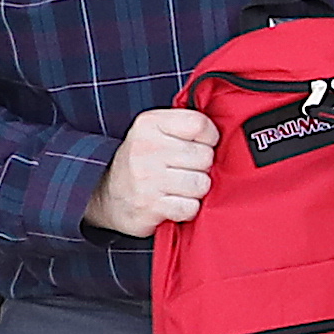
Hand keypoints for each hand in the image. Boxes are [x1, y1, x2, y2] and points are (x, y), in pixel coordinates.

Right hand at [83, 107, 219, 235]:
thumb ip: (186, 125)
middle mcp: (146, 149)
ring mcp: (147, 179)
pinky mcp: (150, 206)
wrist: (107, 195)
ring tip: (179, 187)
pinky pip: (191, 207)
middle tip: (184, 169)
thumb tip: (225, 128)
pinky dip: (187, 209)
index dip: (209, 138)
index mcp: (150, 124)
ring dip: (196, 189)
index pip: (200, 124)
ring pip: (202, 184)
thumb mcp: (156, 131)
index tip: (199, 144)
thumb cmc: (143, 161)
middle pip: (205, 156)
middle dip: (201, 167)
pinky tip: (174, 202)